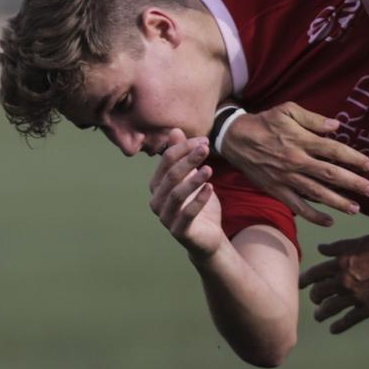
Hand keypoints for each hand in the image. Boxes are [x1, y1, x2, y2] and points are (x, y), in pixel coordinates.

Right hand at [148, 129, 225, 257]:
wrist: (208, 237)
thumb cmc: (198, 205)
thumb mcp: (192, 177)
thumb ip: (182, 157)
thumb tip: (175, 130)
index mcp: (157, 186)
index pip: (166, 161)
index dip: (184, 148)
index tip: (203, 140)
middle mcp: (157, 201)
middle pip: (170, 176)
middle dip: (188, 160)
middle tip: (206, 148)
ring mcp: (166, 218)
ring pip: (176, 194)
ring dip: (193, 180)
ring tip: (209, 169)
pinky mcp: (179, 231)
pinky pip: (187, 214)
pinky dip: (199, 200)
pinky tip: (211, 188)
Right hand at [220, 103, 368, 227]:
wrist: (235, 138)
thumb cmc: (265, 122)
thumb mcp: (287, 110)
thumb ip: (313, 119)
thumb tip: (336, 126)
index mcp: (301, 140)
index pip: (333, 150)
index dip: (353, 158)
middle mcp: (296, 161)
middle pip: (330, 174)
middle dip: (353, 183)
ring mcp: (286, 178)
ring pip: (316, 193)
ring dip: (338, 202)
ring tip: (356, 208)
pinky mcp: (276, 190)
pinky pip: (297, 206)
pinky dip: (313, 216)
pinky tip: (329, 221)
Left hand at [299, 234, 368, 334]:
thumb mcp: (361, 242)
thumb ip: (339, 247)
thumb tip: (321, 248)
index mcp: (340, 263)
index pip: (314, 274)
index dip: (304, 280)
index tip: (299, 285)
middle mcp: (343, 281)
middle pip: (318, 293)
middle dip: (314, 297)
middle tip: (315, 299)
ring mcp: (355, 297)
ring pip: (329, 309)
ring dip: (321, 314)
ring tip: (319, 316)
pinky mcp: (368, 309)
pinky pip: (348, 321)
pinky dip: (338, 326)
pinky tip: (333, 329)